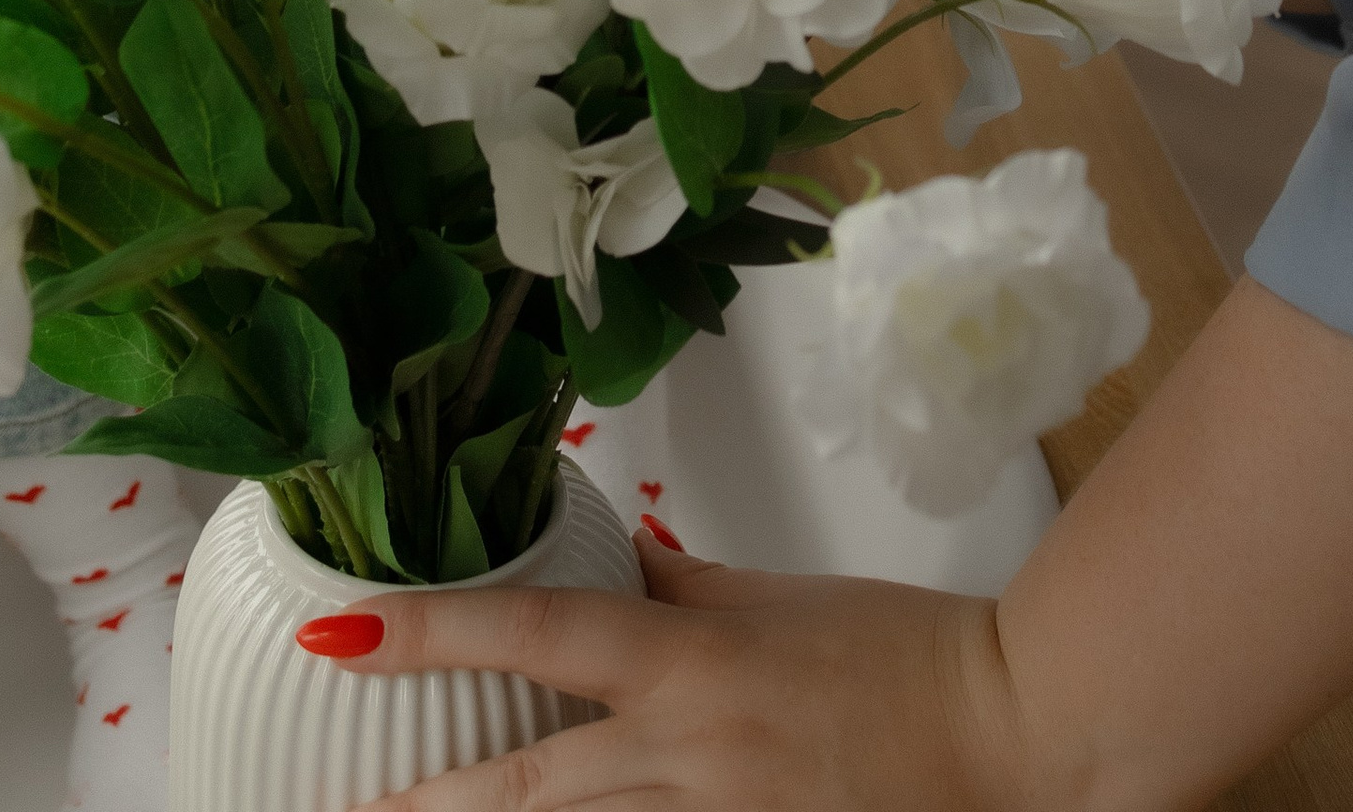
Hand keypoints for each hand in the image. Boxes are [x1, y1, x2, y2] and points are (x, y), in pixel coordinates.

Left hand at [325, 539, 1030, 811]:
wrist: (1011, 735)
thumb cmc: (906, 654)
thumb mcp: (778, 599)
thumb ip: (683, 588)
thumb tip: (618, 564)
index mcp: (688, 663)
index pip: (531, 630)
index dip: (428, 630)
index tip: (342, 625)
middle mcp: (683, 757)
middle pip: (522, 784)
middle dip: (425, 798)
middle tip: (345, 800)